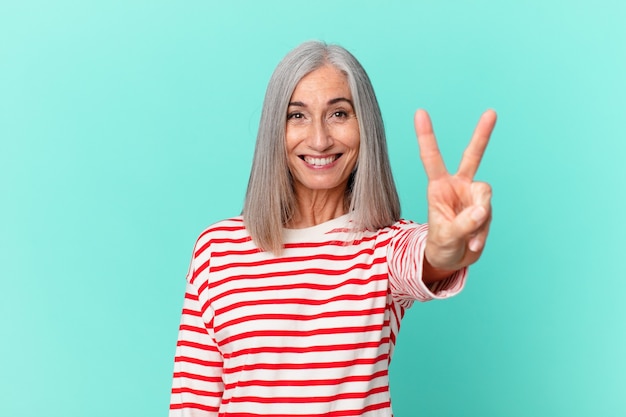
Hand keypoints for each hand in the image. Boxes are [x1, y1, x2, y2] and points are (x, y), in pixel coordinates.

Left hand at [414, 109, 496, 273]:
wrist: (452, 259)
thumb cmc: (441, 244)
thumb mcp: (445, 237)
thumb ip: (463, 224)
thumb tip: (482, 211)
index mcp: (438, 186)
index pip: (431, 158)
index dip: (426, 136)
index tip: (420, 112)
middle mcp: (457, 186)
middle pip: (472, 157)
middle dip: (482, 135)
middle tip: (491, 112)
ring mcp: (473, 196)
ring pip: (484, 198)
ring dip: (478, 221)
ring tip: (467, 238)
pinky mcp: (485, 208)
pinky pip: (489, 217)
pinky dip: (482, 233)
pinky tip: (472, 243)